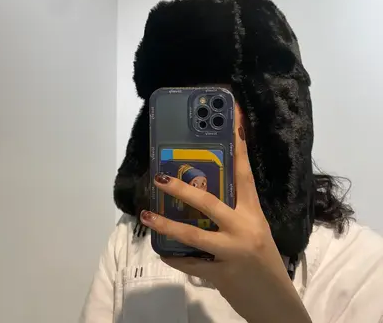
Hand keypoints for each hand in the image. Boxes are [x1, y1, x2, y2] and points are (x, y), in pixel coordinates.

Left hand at [140, 106, 311, 322]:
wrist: (276, 303)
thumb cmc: (266, 262)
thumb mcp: (255, 231)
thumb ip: (234, 214)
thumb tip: (205, 199)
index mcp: (254, 214)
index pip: (245, 174)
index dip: (239, 145)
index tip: (231, 120)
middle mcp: (243, 229)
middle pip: (210, 203)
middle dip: (183, 189)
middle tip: (160, 177)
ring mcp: (231, 252)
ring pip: (194, 235)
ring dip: (167, 225)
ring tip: (146, 214)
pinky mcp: (220, 275)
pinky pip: (190, 263)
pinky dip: (174, 256)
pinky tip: (162, 250)